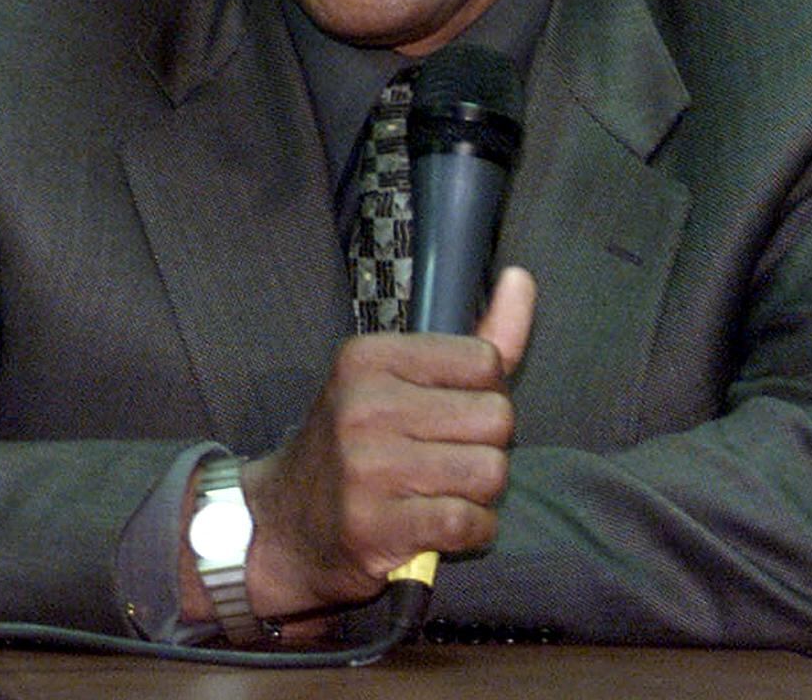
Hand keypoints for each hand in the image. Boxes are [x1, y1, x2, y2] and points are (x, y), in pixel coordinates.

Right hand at [180, 267, 535, 623]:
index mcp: (368, 357)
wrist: (289, 521)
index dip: (482, 393)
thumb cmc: (359, 444)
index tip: (447, 412)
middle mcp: (363, 405)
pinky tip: (438, 524)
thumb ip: (474, 337)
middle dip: (485, 445)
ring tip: (438, 490)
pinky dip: (471, 532)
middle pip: (497, 418)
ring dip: (478, 493)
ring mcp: (366, 466)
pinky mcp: (375, 525)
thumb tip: (522, 279)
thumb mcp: (399, 380)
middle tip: (443, 457)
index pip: (485, 361)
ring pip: (491, 472)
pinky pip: (470, 523)